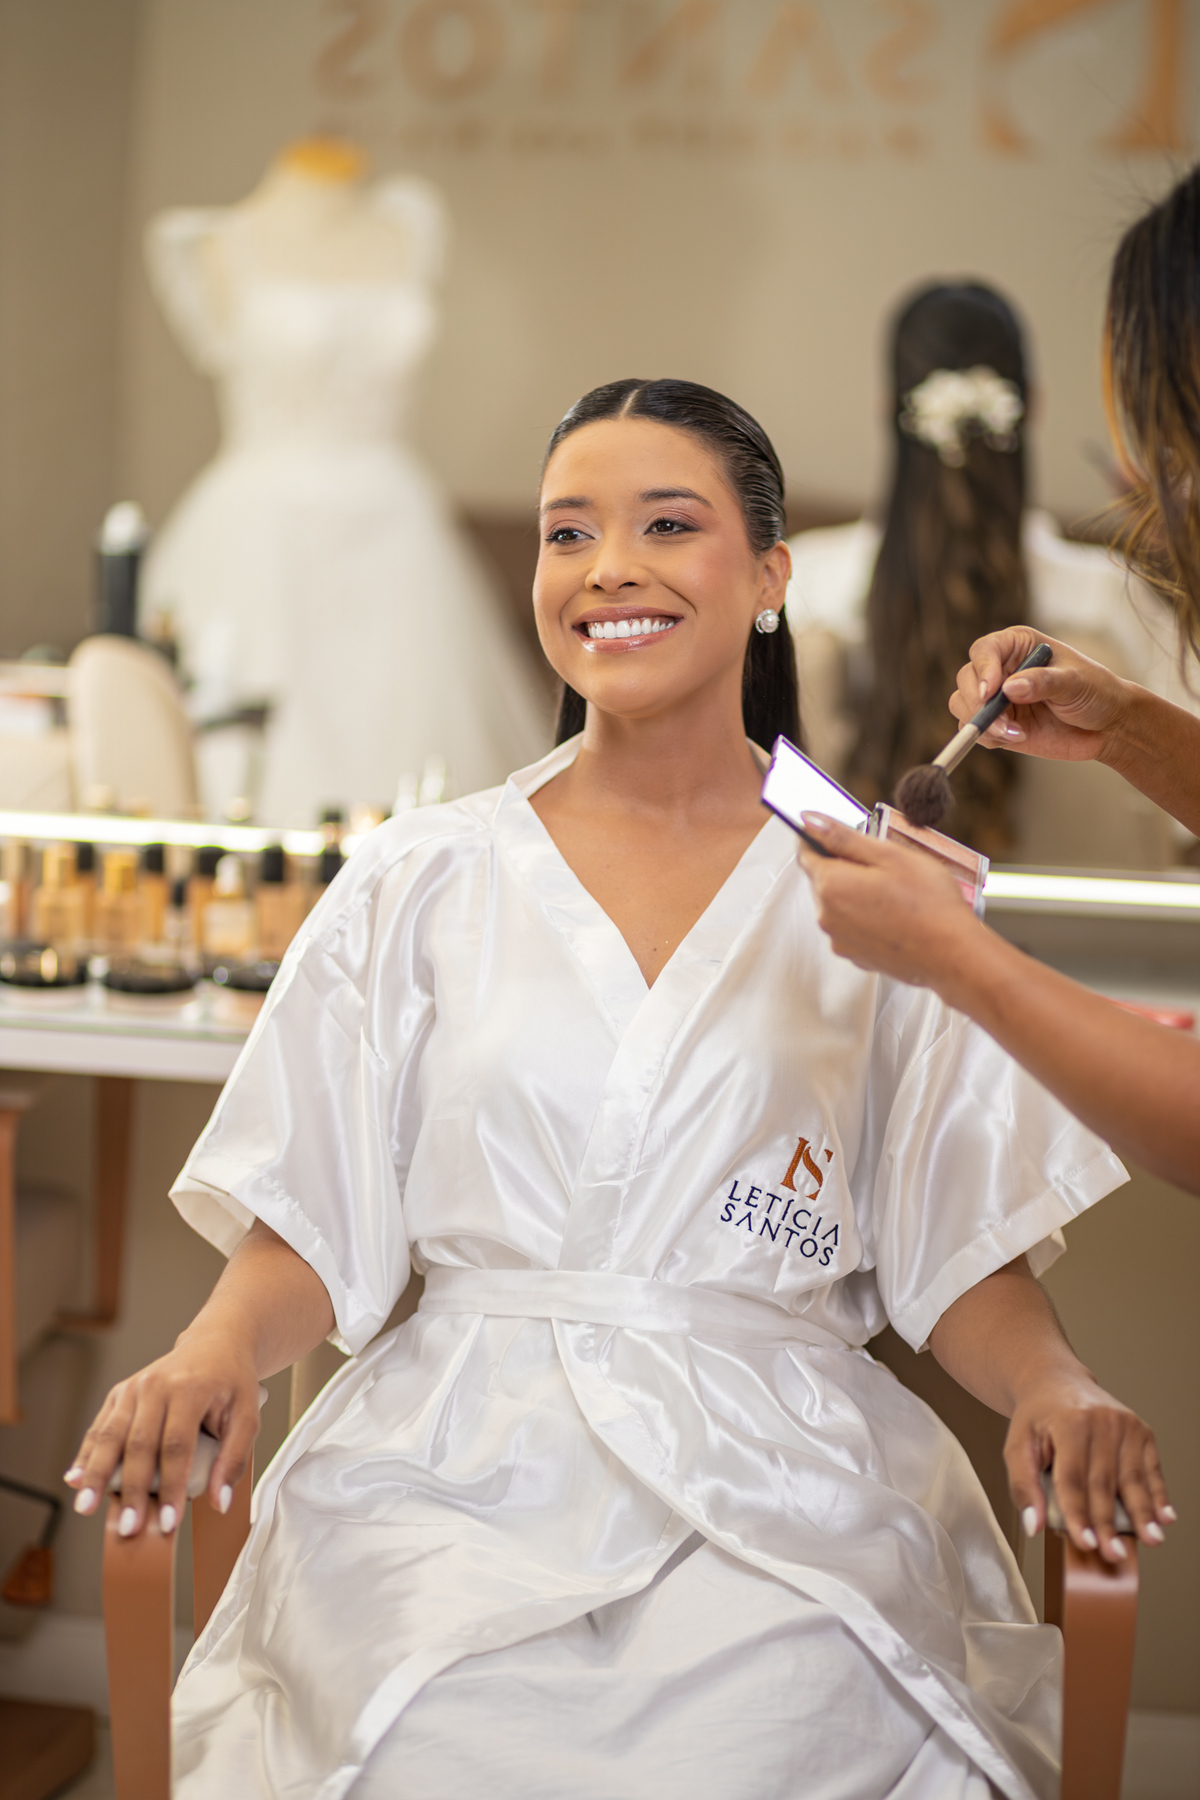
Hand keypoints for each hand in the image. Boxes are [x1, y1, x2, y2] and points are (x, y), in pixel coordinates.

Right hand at [63, 1325, 260, 1538]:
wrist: (215, 1344)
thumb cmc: (231, 1381)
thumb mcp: (247, 1416)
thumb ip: (234, 1459)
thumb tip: (220, 1501)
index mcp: (190, 1388)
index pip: (177, 1446)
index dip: (170, 1486)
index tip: (168, 1521)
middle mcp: (157, 1385)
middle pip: (139, 1444)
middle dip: (132, 1490)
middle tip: (129, 1526)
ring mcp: (134, 1388)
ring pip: (110, 1435)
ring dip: (97, 1475)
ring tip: (87, 1507)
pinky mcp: (120, 1394)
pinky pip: (100, 1427)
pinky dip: (87, 1455)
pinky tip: (76, 1479)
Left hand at [797, 815, 980, 992]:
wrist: (952, 955)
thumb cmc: (928, 905)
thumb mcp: (889, 855)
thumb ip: (844, 837)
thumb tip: (811, 821)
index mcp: (831, 885)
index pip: (807, 852)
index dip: (821, 838)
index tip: (840, 833)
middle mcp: (827, 916)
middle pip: (824, 879)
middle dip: (847, 867)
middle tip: (885, 865)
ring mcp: (840, 939)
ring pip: (838, 904)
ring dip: (857, 893)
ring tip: (896, 893)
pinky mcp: (855, 956)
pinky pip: (851, 927)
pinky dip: (866, 917)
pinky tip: (895, 915)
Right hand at [950, 628, 1132, 763]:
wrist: (1107, 726)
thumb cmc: (1096, 692)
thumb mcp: (1075, 682)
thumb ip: (1043, 682)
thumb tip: (1010, 688)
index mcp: (1018, 646)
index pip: (985, 650)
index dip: (982, 669)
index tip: (992, 691)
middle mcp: (1001, 669)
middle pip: (966, 679)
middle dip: (978, 702)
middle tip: (1001, 721)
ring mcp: (998, 699)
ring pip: (963, 706)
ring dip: (982, 722)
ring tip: (1013, 732)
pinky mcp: (999, 725)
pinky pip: (977, 731)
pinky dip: (989, 737)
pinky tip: (1017, 737)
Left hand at [1005, 1369, 1173, 1562]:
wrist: (1056, 1382)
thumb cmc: (1037, 1418)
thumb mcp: (1017, 1446)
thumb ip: (1023, 1486)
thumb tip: (1033, 1525)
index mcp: (1068, 1423)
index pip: (1072, 1478)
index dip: (1078, 1514)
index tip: (1085, 1543)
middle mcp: (1101, 1420)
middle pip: (1104, 1482)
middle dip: (1108, 1523)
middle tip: (1113, 1555)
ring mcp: (1125, 1424)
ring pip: (1132, 1478)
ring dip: (1142, 1514)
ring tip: (1150, 1540)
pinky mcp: (1141, 1430)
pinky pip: (1150, 1469)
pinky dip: (1158, 1495)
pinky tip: (1165, 1517)